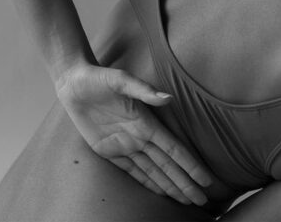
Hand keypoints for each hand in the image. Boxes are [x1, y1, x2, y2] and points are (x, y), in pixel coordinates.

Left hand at [55, 63, 212, 205]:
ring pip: (152, 171)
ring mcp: (124, 144)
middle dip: (185, 182)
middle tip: (202, 200)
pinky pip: (131, 170)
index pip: (173, 149)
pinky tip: (160, 192)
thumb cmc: (98, 78)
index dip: (190, 164)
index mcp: (146, 122)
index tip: (206, 180)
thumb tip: (168, 99)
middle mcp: (139, 136)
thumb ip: (144, 90)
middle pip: (167, 165)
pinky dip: (147, 183)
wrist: (73, 82)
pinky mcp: (108, 150)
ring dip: (170, 186)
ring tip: (187, 201)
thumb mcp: (121, 80)